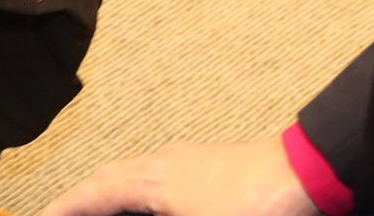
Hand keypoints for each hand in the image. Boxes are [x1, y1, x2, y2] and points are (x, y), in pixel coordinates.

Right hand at [34, 137, 315, 215]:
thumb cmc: (260, 206)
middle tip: (62, 215)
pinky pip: (156, 178)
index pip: (93, 194)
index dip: (64, 208)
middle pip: (107, 181)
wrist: (310, 175)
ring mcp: (187, 162)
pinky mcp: (209, 168)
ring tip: (99, 214)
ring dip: (111, 196)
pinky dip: (138, 195)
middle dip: (81, 201)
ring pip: (133, 178)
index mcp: (154, 181)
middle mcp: (164, 164)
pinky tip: (148, 209)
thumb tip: (129, 212)